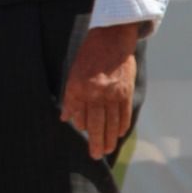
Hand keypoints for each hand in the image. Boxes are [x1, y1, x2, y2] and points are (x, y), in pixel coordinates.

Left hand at [59, 23, 139, 160]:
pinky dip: (122, 125)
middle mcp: (96, 92)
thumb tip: (66, 117)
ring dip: (110, 138)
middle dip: (96, 142)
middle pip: (96, 123)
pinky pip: (124, 113)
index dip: (80, 126)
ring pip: (111, 122)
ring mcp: (113, 93)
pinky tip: (120, 133)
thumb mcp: (73, 72)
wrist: (112, 37)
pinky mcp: (126, 91)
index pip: (79, 114)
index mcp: (79, 87)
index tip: (82, 135)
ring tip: (108, 150)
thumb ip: (70, 96)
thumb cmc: (89, 54)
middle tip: (96, 155)